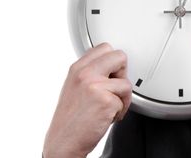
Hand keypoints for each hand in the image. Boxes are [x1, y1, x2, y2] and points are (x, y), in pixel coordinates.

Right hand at [43, 43, 131, 157]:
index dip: (112, 62)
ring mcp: (95, 85)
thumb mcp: (75, 86)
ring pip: (126, 82)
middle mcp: (85, 73)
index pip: (105, 48)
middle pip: (120, 56)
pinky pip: (125, 100)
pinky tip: (107, 117)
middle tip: (113, 89)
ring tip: (109, 108)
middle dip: (122, 73)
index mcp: (77, 68)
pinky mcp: (105, 100)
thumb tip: (112, 65)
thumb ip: (91, 72)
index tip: (110, 75)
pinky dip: (120, 111)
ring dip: (123, 98)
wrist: (64, 142)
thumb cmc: (71, 118)